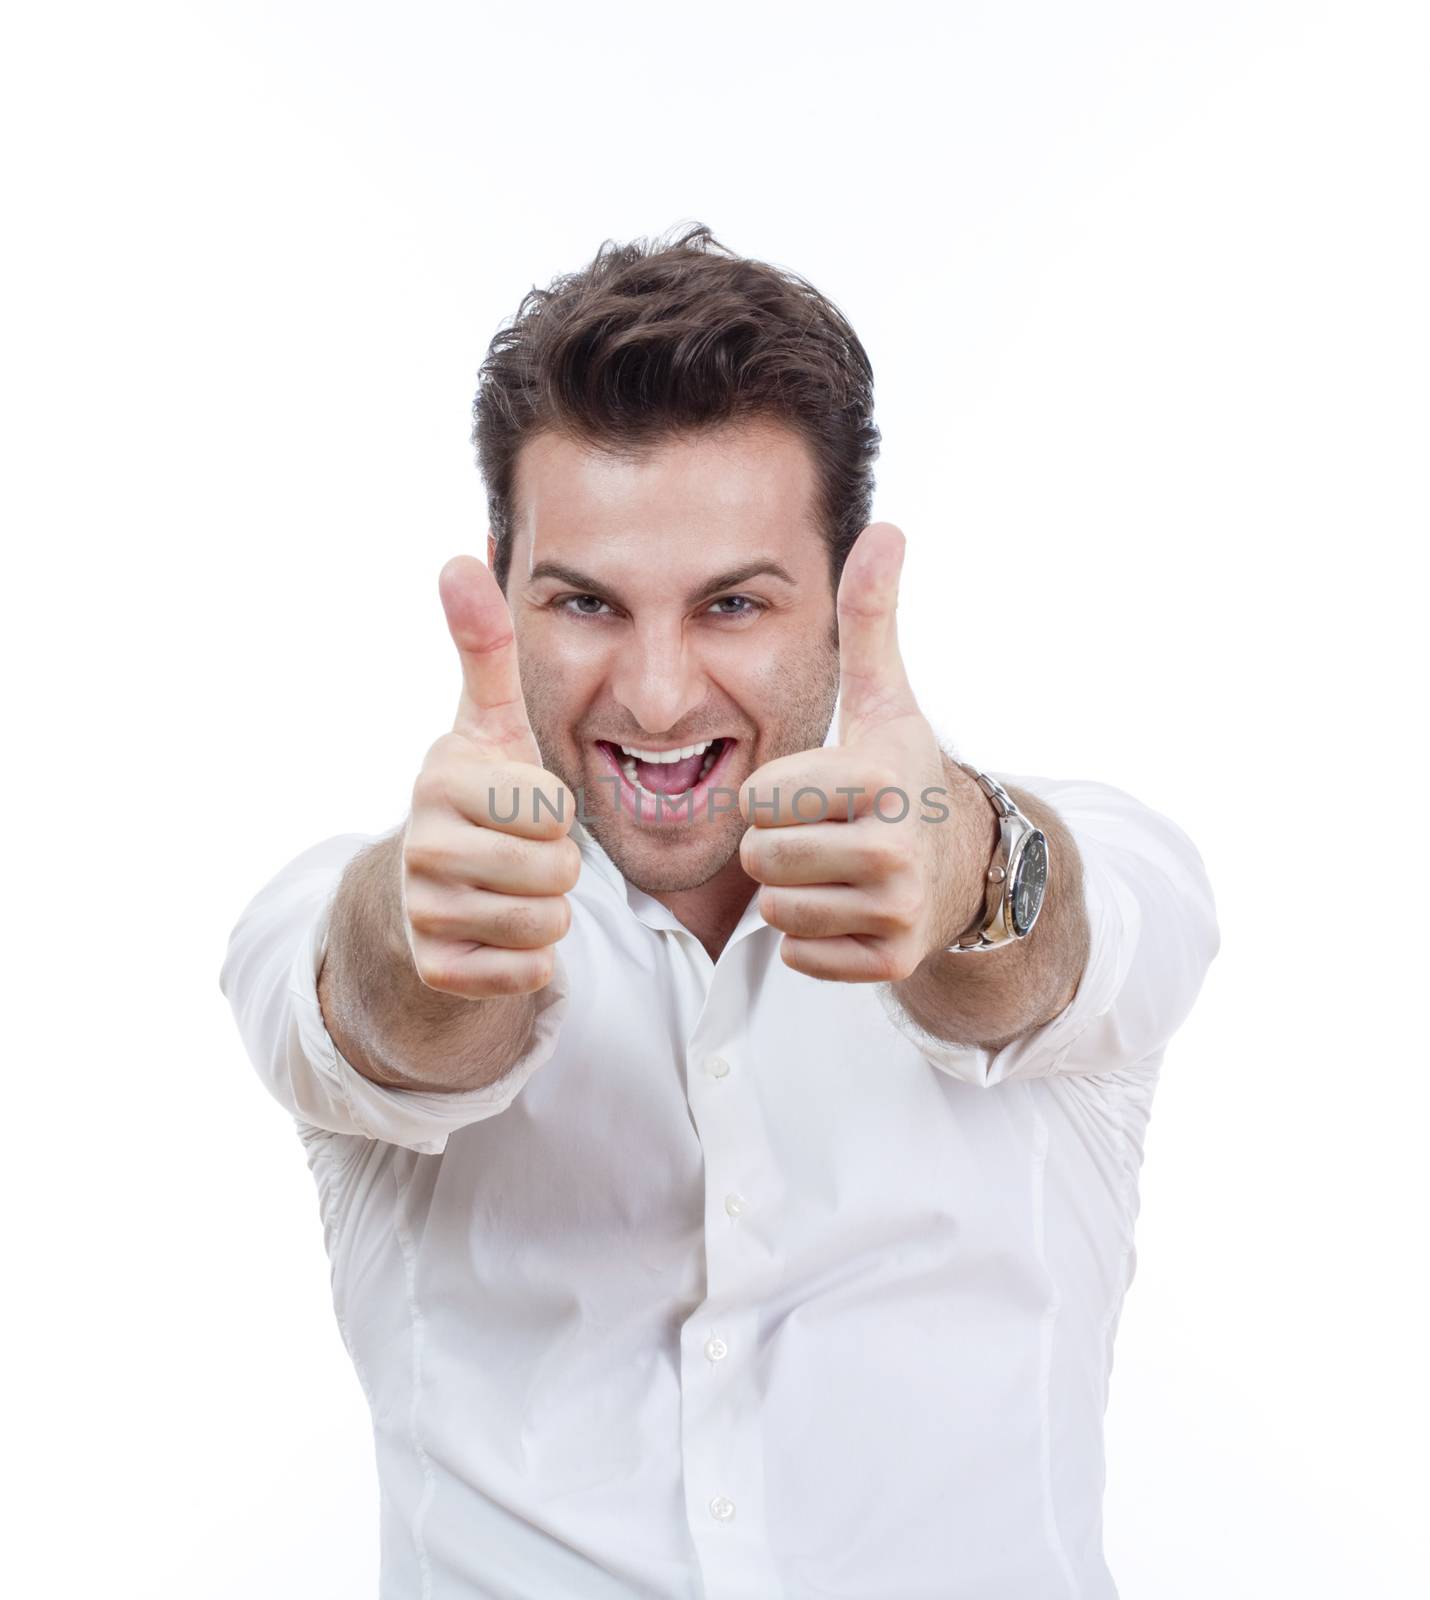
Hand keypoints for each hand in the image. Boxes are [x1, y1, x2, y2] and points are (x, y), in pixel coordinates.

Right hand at [401, 555, 579, 997]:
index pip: (551, 805)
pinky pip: (527, 973)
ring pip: (545, 924)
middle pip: (553, 869)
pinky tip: (501, 932)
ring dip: (547, 911)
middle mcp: (419, 845)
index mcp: (441, 777)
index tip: (524, 802)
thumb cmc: (482, 793)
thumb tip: (461, 554)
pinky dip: (531, 960)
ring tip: (513, 887)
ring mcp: (422, 912)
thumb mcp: (491, 720)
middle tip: (523, 851)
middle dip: (558, 865)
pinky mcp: (437, 970)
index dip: (556, 807)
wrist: (434, 887)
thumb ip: (486, 644)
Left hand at [738, 523, 976, 982]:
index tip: (814, 784)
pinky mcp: (890, 961)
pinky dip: (812, 938)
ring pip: (777, 911)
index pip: (758, 799)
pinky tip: (845, 904)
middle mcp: (893, 850)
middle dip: (776, 844)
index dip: (772, 791)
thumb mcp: (883, 695)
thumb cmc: (899, 769)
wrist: (963, 860)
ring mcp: (896, 911)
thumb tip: (886, 528)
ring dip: (791, 890)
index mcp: (878, 780)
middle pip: (761, 858)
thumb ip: (869, 617)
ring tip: (832, 865)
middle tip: (819, 829)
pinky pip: (800, 957)